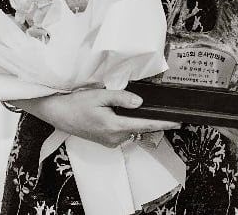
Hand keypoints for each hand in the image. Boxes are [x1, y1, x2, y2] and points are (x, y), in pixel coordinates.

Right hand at [14, 89, 180, 148]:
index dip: (163, 123)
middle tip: (134, 101)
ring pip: (130, 127)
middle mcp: (115, 138)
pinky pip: (122, 130)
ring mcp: (111, 141)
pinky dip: (122, 121)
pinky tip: (111, 111)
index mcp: (115, 127)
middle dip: (141, 114)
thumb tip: (140, 102)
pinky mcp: (107, 141)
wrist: (59, 114)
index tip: (178, 122)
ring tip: (113, 104)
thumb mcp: (100, 95)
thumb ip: (121, 98)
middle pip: (138, 125)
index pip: (145, 125)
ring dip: (130, 117)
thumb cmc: (77, 103)